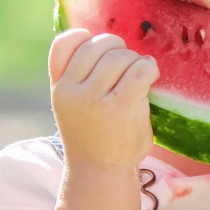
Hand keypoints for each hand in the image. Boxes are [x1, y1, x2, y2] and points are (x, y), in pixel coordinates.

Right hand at [48, 29, 158, 168]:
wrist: (100, 172)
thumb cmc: (92, 135)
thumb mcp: (72, 105)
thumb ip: (77, 77)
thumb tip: (106, 42)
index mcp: (59, 88)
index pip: (63, 45)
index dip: (83, 37)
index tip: (97, 47)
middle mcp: (71, 91)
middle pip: (97, 45)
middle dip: (117, 48)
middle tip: (127, 64)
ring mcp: (94, 99)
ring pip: (120, 56)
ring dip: (135, 60)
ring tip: (139, 74)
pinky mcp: (120, 106)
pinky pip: (140, 70)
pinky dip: (149, 68)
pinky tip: (150, 76)